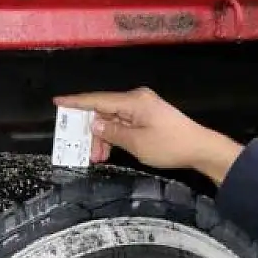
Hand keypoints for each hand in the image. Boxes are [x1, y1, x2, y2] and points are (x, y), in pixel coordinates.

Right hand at [53, 87, 242, 183]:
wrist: (200, 148)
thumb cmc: (170, 146)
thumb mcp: (137, 143)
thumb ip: (113, 133)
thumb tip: (94, 124)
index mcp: (133, 102)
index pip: (97, 100)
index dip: (75, 102)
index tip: (57, 102)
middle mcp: (136, 100)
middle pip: (104, 111)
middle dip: (90, 131)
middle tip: (82, 150)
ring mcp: (143, 107)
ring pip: (113, 119)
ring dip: (103, 137)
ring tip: (97, 157)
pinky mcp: (148, 116)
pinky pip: (124, 123)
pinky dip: (115, 136)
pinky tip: (109, 150)